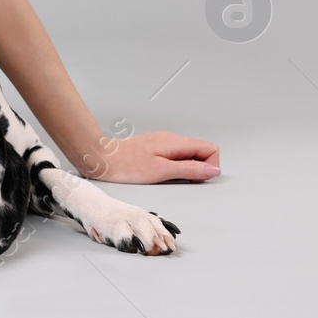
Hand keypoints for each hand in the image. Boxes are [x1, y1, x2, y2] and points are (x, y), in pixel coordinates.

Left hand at [77, 130, 220, 183]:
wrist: (103, 158)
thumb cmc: (128, 165)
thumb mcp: (163, 171)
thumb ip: (190, 169)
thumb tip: (214, 170)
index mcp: (176, 142)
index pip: (210, 149)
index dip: (209, 166)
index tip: (196, 178)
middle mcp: (172, 139)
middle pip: (201, 152)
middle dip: (198, 169)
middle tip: (179, 178)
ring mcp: (164, 143)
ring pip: (188, 155)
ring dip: (186, 169)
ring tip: (167, 176)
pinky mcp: (156, 148)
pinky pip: (176, 157)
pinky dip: (174, 167)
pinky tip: (160, 174)